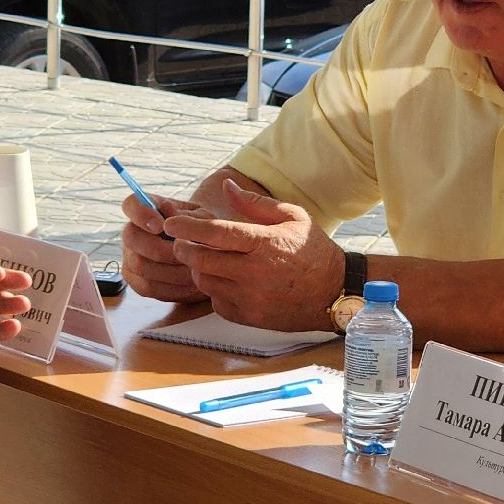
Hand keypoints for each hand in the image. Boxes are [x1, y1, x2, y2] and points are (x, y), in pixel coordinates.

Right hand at [120, 192, 211, 302]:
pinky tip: (191, 283)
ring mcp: (131, 259)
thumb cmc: (203, 230)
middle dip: (159, 248)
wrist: (209, 253)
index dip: (141, 214)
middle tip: (185, 254)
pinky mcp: (138, 283)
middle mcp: (133, 233)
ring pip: (141, 266)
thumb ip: (187, 216)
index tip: (161, 225)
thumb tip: (169, 215)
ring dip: (170, 269)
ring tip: (195, 269)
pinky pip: (148, 287)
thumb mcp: (202, 218)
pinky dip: (172, 286)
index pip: (131, 204)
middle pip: (131, 238)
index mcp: (146, 209)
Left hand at [161, 179, 342, 330]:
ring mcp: (251, 298)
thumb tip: (227, 186)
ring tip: (208, 259)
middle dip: (183, 249)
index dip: (187, 226)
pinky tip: (226, 281)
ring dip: (199, 269)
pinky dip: (215, 290)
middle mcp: (254, 272)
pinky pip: (216, 302)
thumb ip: (255, 202)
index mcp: (264, 243)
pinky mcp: (249, 317)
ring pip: (205, 282)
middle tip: (180, 242)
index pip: (215, 233)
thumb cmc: (313, 251)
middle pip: (201, 259)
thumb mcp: (292, 216)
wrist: (335, 292)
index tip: (169, 223)